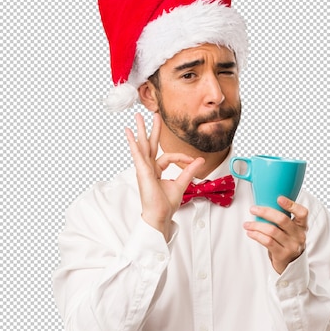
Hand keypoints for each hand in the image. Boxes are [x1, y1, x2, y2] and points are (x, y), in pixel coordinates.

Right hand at [125, 113, 204, 239]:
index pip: (169, 156)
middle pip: (150, 144)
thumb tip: (199, 160)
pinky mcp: (142, 172)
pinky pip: (138, 155)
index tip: (194, 161)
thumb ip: (189, 171)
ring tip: (137, 117)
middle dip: (151, 129)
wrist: (160, 215)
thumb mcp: (181, 184)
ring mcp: (144, 169)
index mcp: (156, 170)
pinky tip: (129, 134)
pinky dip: (133, 144)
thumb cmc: (166, 204)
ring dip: (140, 130)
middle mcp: (148, 168)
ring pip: (142, 146)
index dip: (183, 157)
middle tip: (152, 114)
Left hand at [243, 196, 308, 273]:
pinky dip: (256, 235)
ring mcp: (292, 246)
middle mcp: (299, 235)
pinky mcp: (282, 254)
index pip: (302, 212)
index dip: (292, 204)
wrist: (291, 266)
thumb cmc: (287, 243)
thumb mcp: (290, 231)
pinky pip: (267, 242)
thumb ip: (283, 220)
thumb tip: (263, 206)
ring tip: (247, 224)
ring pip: (272, 231)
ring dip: (256, 225)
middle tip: (253, 209)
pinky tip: (250, 233)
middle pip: (282, 219)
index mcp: (302, 226)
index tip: (279, 198)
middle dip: (265, 212)